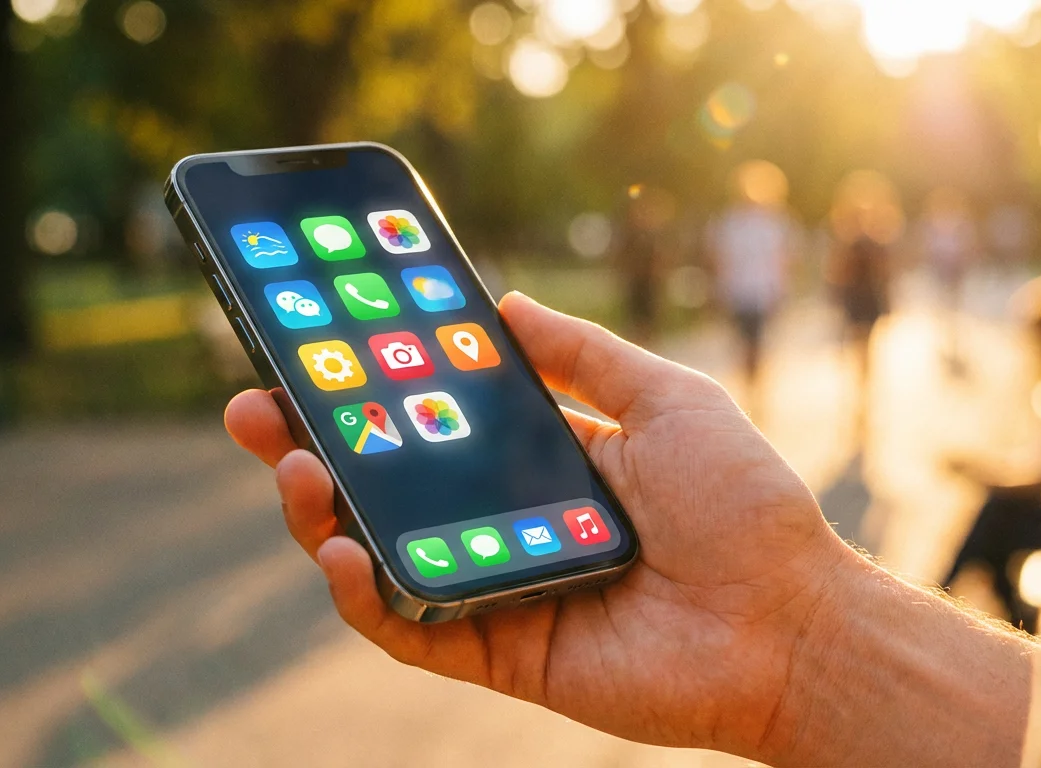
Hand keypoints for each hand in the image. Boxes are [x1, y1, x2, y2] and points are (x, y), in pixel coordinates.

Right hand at [225, 292, 856, 762]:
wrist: (787, 621)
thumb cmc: (741, 505)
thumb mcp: (665, 399)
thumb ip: (581, 355)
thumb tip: (506, 304)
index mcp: (535, 463)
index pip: (428, 422)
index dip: (366, 389)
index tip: (310, 347)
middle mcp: (499, 522)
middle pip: (381, 486)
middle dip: (308, 446)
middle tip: (253, 407)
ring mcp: (490, 586)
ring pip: (376, 553)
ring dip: (318, 512)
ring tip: (290, 466)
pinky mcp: (494, 651)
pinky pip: (407, 624)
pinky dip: (364, 593)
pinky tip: (342, 548)